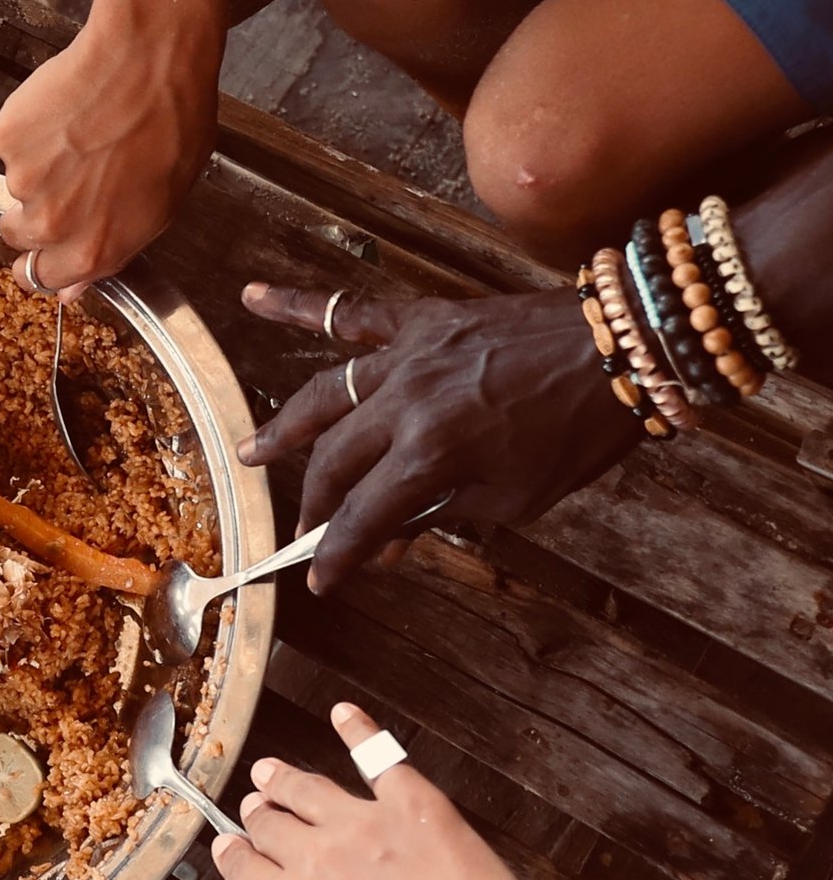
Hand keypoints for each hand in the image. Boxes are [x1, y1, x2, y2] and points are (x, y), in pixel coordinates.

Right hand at [0, 16, 218, 300]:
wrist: (148, 58)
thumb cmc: (172, 125)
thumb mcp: (160, 205)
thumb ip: (111, 248)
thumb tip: (70, 288)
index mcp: (94, 250)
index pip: (40, 278)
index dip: (38, 265)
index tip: (39, 253)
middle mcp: (53, 225)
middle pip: (18, 236)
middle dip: (32, 214)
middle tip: (64, 178)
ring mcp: (24, 181)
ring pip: (15, 186)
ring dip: (37, 167)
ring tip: (77, 133)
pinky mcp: (7, 139)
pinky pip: (10, 145)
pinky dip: (29, 132)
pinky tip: (65, 110)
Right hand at [212, 704, 554, 879]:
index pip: (242, 868)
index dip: (232, 852)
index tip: (229, 844)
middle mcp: (312, 858)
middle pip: (267, 824)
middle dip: (257, 815)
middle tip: (256, 806)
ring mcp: (359, 822)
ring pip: (303, 787)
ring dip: (282, 778)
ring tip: (271, 771)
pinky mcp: (408, 800)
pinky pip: (375, 755)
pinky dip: (356, 729)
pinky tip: (343, 713)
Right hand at [236, 283, 640, 593]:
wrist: (625, 346)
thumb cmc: (580, 431)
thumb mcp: (518, 497)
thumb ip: (447, 512)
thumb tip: (396, 538)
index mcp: (432, 454)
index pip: (364, 515)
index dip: (338, 554)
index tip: (322, 580)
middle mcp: (405, 404)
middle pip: (335, 462)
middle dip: (315, 505)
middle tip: (302, 531)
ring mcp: (406, 357)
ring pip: (325, 396)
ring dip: (285, 429)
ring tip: (252, 452)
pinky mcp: (420, 321)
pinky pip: (350, 312)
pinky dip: (298, 305)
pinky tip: (252, 299)